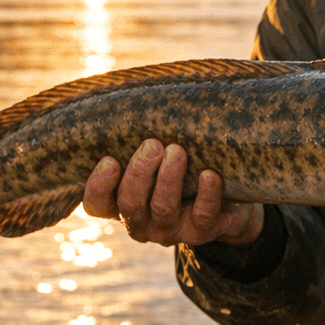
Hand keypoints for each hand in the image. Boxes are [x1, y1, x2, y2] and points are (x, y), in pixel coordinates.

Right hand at [83, 139, 263, 247]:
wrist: (228, 199)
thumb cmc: (181, 167)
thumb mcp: (157, 154)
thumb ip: (138, 136)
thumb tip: (129, 92)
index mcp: (121, 203)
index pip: (97, 203)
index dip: (99, 185)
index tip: (110, 159)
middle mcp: (141, 222)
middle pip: (130, 204)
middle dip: (140, 173)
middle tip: (153, 144)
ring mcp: (170, 230)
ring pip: (163, 209)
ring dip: (169, 178)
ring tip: (177, 151)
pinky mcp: (201, 232)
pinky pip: (202, 216)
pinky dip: (206, 194)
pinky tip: (210, 174)